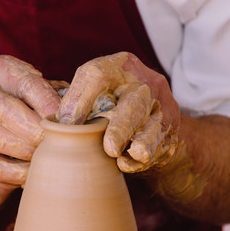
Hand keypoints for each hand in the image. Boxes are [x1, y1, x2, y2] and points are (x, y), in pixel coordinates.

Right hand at [0, 55, 60, 186]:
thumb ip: (58, 98)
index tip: (69, 122)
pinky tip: (31, 173)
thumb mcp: (42, 95)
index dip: (50, 104)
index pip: (27, 83)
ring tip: (44, 157)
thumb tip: (80, 114)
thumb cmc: (29, 110)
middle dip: (36, 130)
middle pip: (6, 109)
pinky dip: (13, 172)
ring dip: (25, 151)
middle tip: (58, 143)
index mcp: (0, 69)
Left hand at [57, 52, 179, 172]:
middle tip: (110, 148)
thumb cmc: (111, 98)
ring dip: (139, 146)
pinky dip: (142, 159)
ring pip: (154, 127)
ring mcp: (163, 106)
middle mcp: (146, 82)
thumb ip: (76, 99)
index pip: (98, 74)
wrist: (150, 109)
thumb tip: (58, 123)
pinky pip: (160, 146)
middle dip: (121, 128)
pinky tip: (127, 164)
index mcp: (121, 66)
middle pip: (134, 103)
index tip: (66, 123)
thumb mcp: (93, 89)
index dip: (80, 97)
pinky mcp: (172, 129)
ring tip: (121, 159)